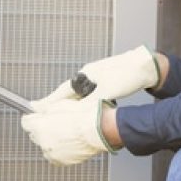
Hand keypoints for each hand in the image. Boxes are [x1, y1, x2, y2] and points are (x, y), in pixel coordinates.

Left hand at [21, 99, 115, 165]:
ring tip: (66, 133)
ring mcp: (52, 153)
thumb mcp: (61, 104)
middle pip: (34, 134)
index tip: (36, 116)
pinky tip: (69, 142)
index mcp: (40, 126)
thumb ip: (44, 108)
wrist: (100, 130)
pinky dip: (58, 150)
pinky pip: (54, 155)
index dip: (32, 117)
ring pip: (45, 146)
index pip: (25, 122)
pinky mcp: (62, 161)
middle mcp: (43, 141)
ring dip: (50, 140)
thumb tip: (35, 107)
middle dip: (41, 129)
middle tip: (55, 122)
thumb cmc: (85, 116)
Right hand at [33, 45, 159, 108]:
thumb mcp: (107, 91)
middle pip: (67, 92)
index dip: (48, 101)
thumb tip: (76, 114)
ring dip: (69, 103)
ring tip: (59, 114)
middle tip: (42, 113)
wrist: (145, 66)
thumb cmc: (127, 75)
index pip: (62, 91)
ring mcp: (96, 77)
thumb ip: (90, 103)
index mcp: (86, 75)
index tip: (34, 107)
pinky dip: (82, 102)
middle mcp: (88, 75)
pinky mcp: (105, 80)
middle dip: (55, 103)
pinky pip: (87, 93)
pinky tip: (83, 108)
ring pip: (78, 93)